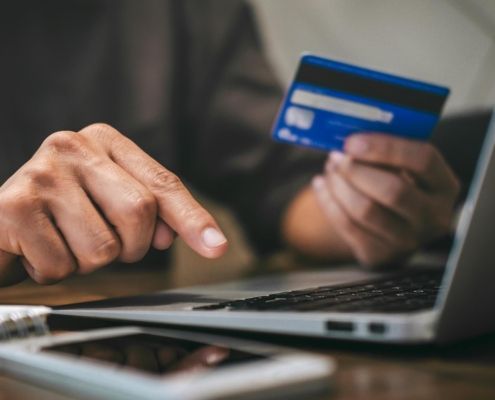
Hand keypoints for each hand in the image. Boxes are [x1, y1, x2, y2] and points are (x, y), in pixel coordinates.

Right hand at [0, 123, 227, 284]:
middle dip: (129, 246)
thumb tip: (169, 235)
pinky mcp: (13, 205)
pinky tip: (38, 249)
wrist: (0, 223)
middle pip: (139, 212)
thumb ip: (150, 212)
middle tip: (104, 242)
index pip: (162, 184)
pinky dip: (55, 271)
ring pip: (103, 247)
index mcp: (104, 140)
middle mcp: (72, 145)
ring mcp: (42, 172)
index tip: (216, 247)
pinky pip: (62, 266)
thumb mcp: (110, 201)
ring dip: (88, 262)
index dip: (191, 218)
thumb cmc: (61, 212)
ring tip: (64, 241)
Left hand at [312, 133, 459, 266]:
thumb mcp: (402, 167)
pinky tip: (321, 185)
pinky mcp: (379, 255)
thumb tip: (351, 139)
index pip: (423, 160)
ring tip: (330, 169)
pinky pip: (346, 226)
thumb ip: (385, 152)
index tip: (353, 141)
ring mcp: (407, 241)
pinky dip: (328, 201)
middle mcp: (433, 217)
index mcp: (444, 186)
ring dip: (339, 185)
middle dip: (356, 170)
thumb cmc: (395, 183)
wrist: (390, 226)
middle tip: (336, 156)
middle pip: (393, 190)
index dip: (385, 147)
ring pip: (365, 210)